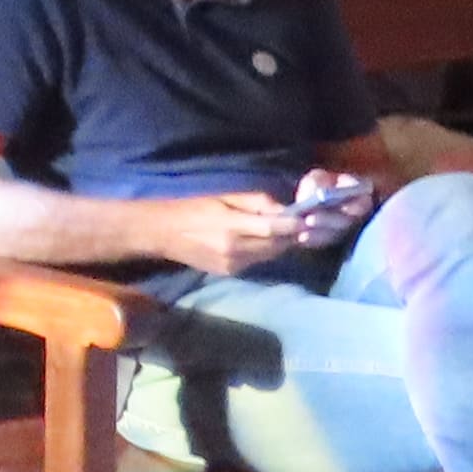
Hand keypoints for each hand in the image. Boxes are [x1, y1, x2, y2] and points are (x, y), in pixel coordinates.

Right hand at [144, 189, 303, 272]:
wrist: (164, 233)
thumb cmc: (194, 208)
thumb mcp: (225, 197)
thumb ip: (257, 202)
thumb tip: (285, 210)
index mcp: (232, 225)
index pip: (273, 228)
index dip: (293, 225)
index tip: (308, 218)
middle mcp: (234, 249)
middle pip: (276, 245)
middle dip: (290, 236)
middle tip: (301, 225)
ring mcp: (232, 265)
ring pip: (269, 256)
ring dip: (278, 245)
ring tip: (283, 233)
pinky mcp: (229, 274)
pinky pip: (256, 262)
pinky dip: (263, 252)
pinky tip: (259, 243)